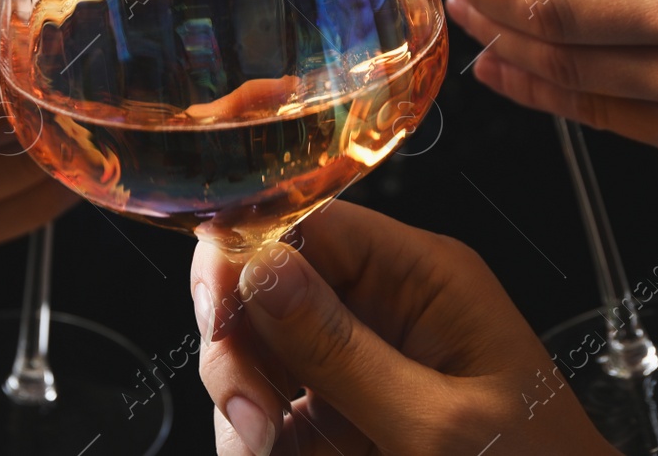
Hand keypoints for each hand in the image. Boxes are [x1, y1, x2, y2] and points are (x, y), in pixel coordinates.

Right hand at [0, 0, 74, 252]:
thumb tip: (56, 41)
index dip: (26, 37)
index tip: (66, 28)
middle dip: (48, 86)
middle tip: (88, 66)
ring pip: (22, 162)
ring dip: (65, 130)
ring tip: (83, 103)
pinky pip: (35, 206)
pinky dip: (66, 173)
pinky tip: (72, 147)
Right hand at [192, 202, 615, 455]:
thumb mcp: (438, 424)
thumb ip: (341, 350)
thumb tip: (260, 265)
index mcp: (422, 276)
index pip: (307, 223)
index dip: (245, 258)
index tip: (219, 318)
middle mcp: (384, 306)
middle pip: (264, 292)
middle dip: (241, 354)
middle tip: (257, 426)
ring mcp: (358, 364)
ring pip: (254, 358)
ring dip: (245, 411)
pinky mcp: (343, 418)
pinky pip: (272, 412)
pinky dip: (259, 442)